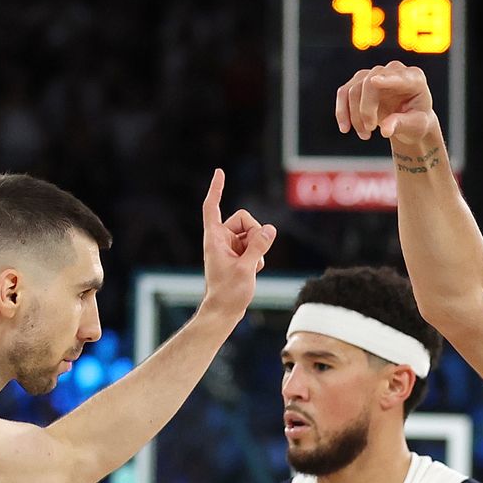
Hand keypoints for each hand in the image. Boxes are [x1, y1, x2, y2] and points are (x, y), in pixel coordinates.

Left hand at [198, 169, 275, 322]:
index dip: (216, 189)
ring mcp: (230, 247)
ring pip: (253, 233)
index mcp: (214, 238)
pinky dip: (259, 256)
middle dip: (255, 232)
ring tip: (252, 266)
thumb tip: (270, 229)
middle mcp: (221, 239)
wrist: (224, 311)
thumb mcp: (246, 267)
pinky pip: (255, 245)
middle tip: (256, 253)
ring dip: (258, 247)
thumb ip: (259, 246)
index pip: (212, 207)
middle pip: (244, 220)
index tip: (220, 172)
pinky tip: (254, 270)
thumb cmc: (229, 292)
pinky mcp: (238, 255)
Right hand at [336, 61, 440, 148]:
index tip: (375, 82)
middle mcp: (394, 71)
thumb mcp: (416, 126)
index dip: (386, 79)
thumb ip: (402, 125)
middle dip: (365, 110)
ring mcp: (376, 73)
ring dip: (355, 116)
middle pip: (369, 83)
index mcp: (414, 79)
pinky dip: (342, 112)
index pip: (399, 77)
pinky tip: (345, 128)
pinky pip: (344, 93)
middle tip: (368, 131)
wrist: (409, 121)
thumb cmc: (417, 121)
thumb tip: (385, 130)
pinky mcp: (361, 81)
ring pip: (354, 90)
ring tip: (365, 135)